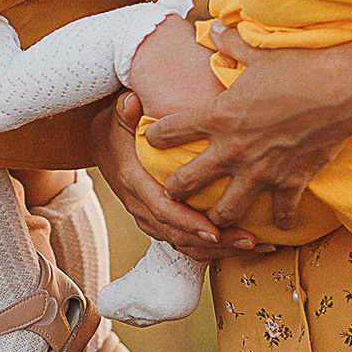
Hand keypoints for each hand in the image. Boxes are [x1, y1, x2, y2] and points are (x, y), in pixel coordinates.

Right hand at [87, 93, 257, 258]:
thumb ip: (126, 108)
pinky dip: (209, 247)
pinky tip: (237, 244)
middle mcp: (140, 204)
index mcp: (133, 180)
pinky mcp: (157, 221)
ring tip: (252, 244)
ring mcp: (148, 216)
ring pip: (182, 243)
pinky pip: (182, 241)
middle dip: (214, 242)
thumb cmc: (117, 127)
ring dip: (217, 248)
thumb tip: (132, 102)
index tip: (214, 230)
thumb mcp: (118, 115)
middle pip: (178, 234)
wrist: (100, 143)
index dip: (188, 222)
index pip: (162, 208)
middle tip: (249, 241)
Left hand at [143, 27, 351, 234]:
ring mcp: (261, 171)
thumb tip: (215, 28)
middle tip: (171, 192)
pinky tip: (277, 223)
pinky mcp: (290, 183)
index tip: (152, 138)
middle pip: (186, 181)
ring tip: (214, 219)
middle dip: (173, 189)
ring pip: (226, 210)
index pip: (171, 130)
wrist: (341, 90)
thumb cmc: (299, 67)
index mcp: (219, 116)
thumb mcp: (258, 52)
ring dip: (218, 216)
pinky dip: (279, 220)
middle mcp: (233, 149)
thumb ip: (231, 44)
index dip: (156, 135)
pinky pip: (281, 214)